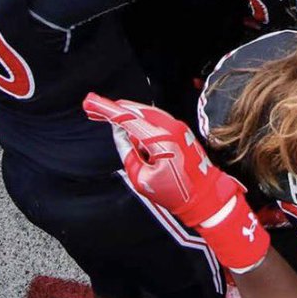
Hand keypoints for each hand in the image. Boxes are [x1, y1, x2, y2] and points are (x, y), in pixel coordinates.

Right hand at [83, 93, 270, 272]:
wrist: (205, 195)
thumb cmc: (175, 192)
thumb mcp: (141, 178)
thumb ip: (128, 152)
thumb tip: (120, 132)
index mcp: (161, 140)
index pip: (129, 119)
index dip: (108, 110)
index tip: (91, 102)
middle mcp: (171, 128)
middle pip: (137, 111)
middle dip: (115, 108)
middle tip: (95, 106)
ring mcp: (178, 127)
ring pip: (146, 113)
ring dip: (127, 112)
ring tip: (107, 113)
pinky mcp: (181, 130)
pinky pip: (156, 119)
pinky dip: (140, 118)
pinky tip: (129, 122)